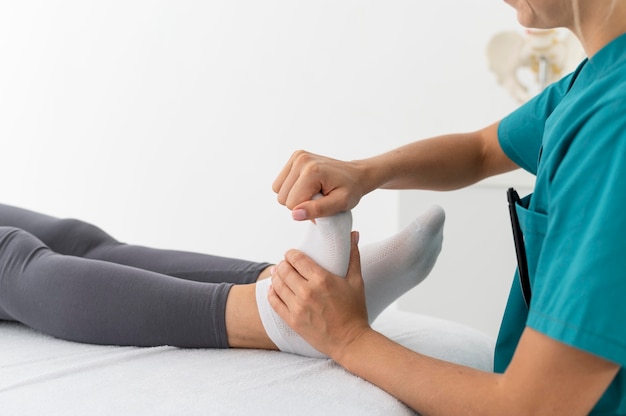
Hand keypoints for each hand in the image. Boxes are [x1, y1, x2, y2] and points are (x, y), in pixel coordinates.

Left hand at [268, 232, 370, 358]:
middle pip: (284, 270)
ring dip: (276, 276)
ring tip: (279, 274)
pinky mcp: (292, 320)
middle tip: (285, 264)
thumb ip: (353, 256)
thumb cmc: (355, 310)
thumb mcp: (357, 281)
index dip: (290, 254)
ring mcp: (298, 307)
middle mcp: (307, 292)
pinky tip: (274, 289)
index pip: (296, 259)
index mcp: (322, 279)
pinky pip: (274, 302)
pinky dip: (271, 292)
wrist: (350, 341)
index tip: (292, 254)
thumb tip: (354, 234)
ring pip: (277, 284)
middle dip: (283, 264)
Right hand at [272, 150, 367, 219]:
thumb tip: (295, 214)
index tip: (323, 202)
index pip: (292, 204)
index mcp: (312, 171)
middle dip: (299, 203)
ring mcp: (297, 156)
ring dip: (294, 195)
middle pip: (282, 197)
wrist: (356, 174)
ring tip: (313, 191)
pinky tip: (307, 186)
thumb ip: (317, 210)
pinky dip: (292, 188)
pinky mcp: (295, 157)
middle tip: (318, 197)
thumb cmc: (350, 189)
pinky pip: (281, 182)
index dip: (306, 209)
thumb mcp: (340, 203)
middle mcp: (301, 160)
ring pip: (279, 190)